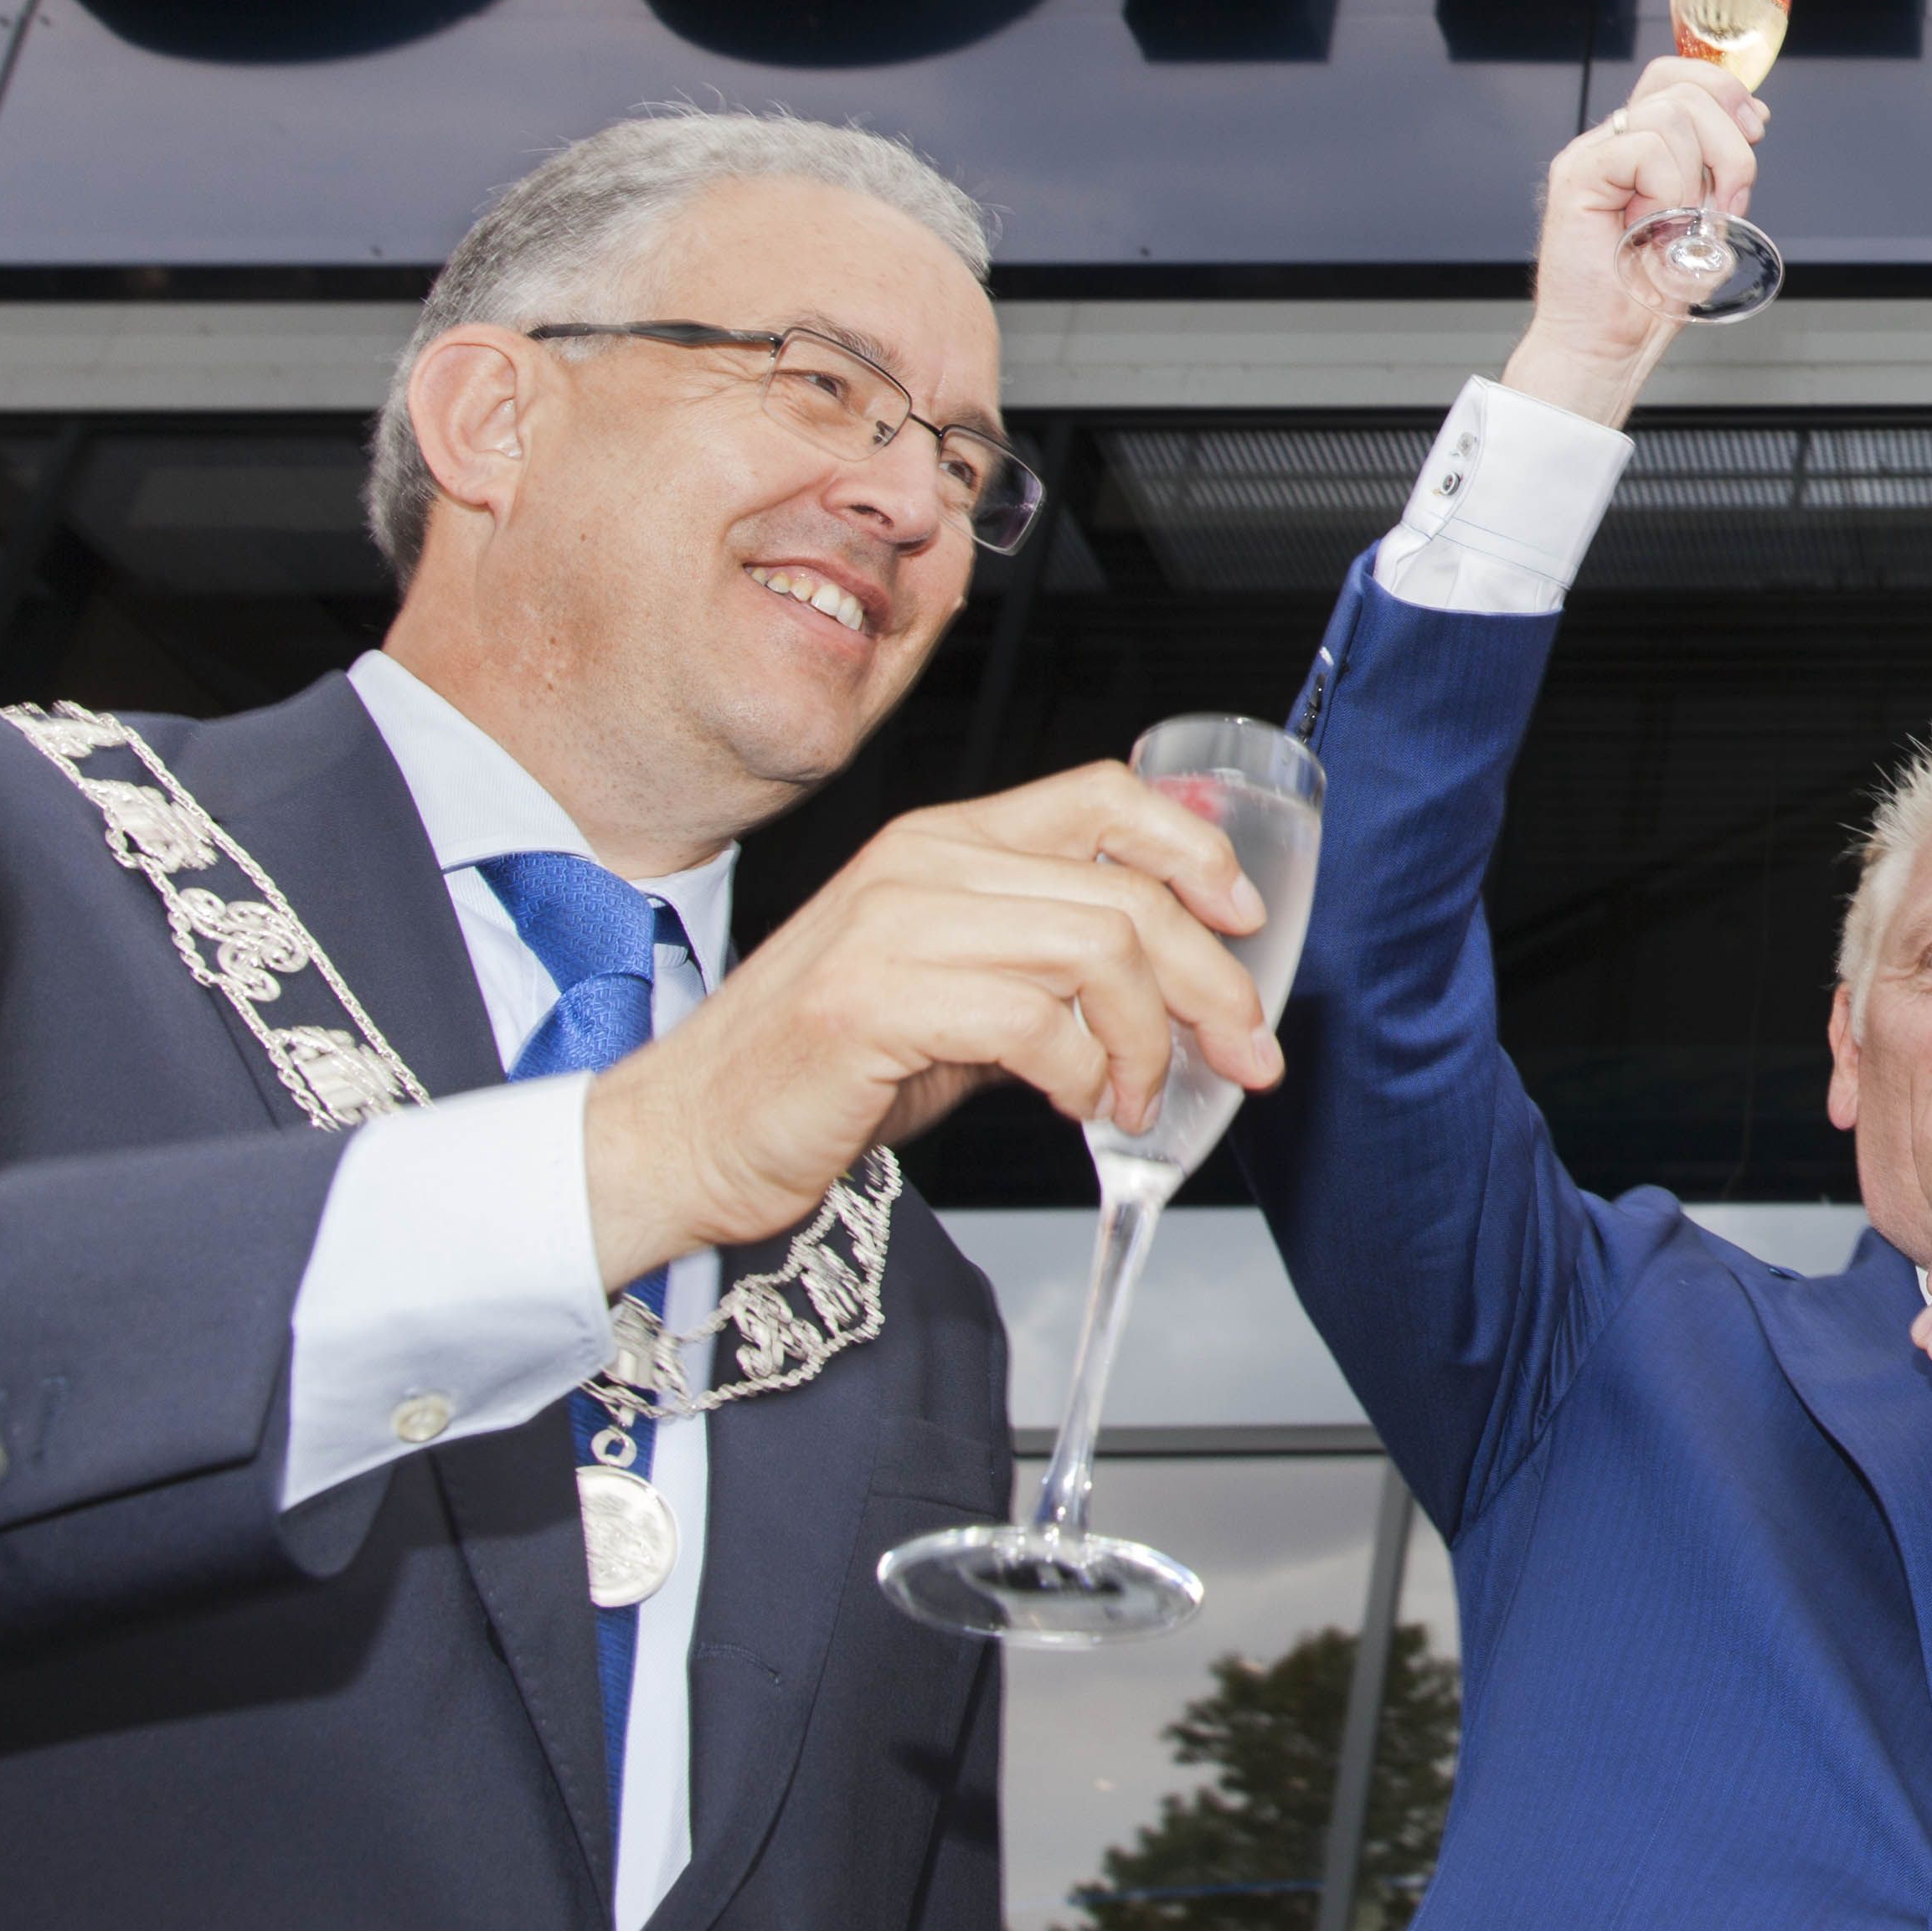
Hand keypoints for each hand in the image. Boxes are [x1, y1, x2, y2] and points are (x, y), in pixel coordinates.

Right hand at [580, 762, 1277, 1283]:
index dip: (1195, 852)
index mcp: (944, 844)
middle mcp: (923, 866)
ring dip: (1148, 1041)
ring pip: (1097, 950)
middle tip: (1241, 1052)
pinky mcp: (873, 1004)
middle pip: (1126, 894)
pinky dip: (1083, 1073)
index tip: (1245, 922)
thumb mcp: (952, 995)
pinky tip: (1076, 1106)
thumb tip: (1169, 986)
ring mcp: (894, 928)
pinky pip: (1035, 1023)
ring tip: (1136, 1098)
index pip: (1104, 796)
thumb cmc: (819, 1072)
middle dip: (1210, 984)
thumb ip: (1046, 968)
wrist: (686, 1134)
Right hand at [1498, 57, 1767, 428]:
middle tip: (1727, 205)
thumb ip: (1719, 170)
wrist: (1605, 347)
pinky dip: (1670, 190)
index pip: (1678, 75)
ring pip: (1672, 115)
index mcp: (1639, 145)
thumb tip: (1752, 119)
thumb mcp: (1705, 222)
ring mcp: (1591, 155)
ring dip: (1699, 176)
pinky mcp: (1577, 176)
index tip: (1756, 130)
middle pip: (1684, 88)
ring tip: (1682, 227)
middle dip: (1730, 145)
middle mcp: (1612, 141)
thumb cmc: (1647, 297)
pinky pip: (1646, 150)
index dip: (1725, 90)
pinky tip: (1657, 227)